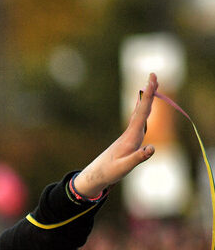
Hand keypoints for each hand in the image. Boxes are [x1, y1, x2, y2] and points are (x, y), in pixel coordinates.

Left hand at [72, 73, 157, 198]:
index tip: (152, 80)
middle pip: (141, 108)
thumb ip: (138, 158)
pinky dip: (143, 110)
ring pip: (139, 113)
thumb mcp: (125, 167)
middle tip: (153, 75)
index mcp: (130, 137)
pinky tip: (144, 107)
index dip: (149, 96)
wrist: (96, 175)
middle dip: (149, 92)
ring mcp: (129, 135)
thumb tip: (152, 148)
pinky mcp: (128, 139)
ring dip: (147, 99)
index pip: (142, 112)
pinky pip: (138, 120)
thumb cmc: (110, 172)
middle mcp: (130, 132)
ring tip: (151, 85)